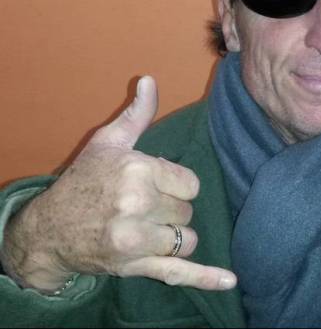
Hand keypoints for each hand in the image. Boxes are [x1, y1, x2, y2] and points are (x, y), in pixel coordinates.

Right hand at [0, 77, 236, 291]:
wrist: (50, 229)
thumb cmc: (83, 182)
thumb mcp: (107, 143)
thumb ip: (136, 115)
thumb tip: (150, 80)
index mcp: (137, 171)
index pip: (190, 183)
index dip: (175, 186)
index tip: (153, 185)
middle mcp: (138, 204)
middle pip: (187, 211)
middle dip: (171, 210)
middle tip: (142, 208)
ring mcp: (136, 239)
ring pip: (187, 238)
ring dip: (174, 236)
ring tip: (147, 229)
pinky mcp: (136, 266)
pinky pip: (178, 272)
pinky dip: (205, 278)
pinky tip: (230, 281)